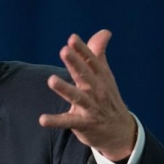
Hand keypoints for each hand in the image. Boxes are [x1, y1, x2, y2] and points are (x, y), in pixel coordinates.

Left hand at [38, 30, 136, 161]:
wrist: (120, 132)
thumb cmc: (108, 99)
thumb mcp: (105, 77)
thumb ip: (98, 55)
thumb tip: (104, 32)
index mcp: (101, 78)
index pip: (91, 61)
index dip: (82, 50)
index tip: (72, 38)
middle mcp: (97, 91)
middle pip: (85, 75)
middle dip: (75, 63)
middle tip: (64, 51)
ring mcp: (91, 108)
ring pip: (77, 97)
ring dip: (64, 89)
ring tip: (51, 80)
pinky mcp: (84, 124)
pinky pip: (68, 122)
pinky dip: (55, 121)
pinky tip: (42, 119)